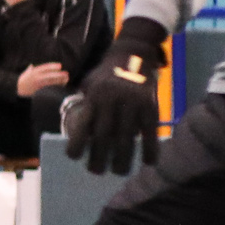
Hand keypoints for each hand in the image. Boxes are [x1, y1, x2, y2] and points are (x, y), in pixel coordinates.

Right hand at [17, 61, 68, 96]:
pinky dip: (56, 87)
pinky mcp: (40, 91)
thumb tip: (31, 65)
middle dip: (58, 74)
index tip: (60, 66)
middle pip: (50, 76)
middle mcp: (36, 78)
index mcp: (34, 72)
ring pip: (51, 83)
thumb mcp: (25, 73)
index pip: (45, 68)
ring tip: (66, 79)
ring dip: (60, 81)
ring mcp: (38, 85)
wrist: (16, 90)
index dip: (53, 66)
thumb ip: (29, 69)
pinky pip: (50, 89)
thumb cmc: (22, 81)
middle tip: (66, 73)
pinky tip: (61, 86)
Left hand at [63, 21, 164, 174]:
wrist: (133, 52)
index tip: (74, 157)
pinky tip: (149, 163)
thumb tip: (77, 131)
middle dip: (99, 157)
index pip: (83, 124)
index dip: (77, 143)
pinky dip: (150, 148)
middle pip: (104, 136)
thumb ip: (86, 105)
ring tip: (119, 171)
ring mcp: (132, 103)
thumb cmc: (107, 74)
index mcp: (95, 96)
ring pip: (127, 137)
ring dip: (123, 158)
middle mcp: (112, 100)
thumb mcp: (91, 84)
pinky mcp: (150, 106)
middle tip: (96, 172)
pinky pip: (150, 131)